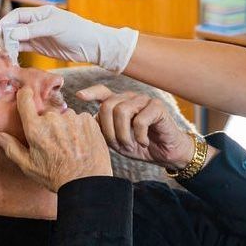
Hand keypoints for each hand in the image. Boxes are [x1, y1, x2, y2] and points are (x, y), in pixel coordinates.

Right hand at [0, 6, 138, 73]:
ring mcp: (38, 36)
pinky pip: (24, 48)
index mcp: (41, 13)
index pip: (17, 16)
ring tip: (5, 54)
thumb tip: (13, 32)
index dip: (5, 23)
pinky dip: (16, 51)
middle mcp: (37, 23)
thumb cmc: (77, 31)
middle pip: (15, 27)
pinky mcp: (41, 47)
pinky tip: (11, 57)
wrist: (92, 45)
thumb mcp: (55, 27)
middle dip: (6, 36)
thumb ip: (34, 30)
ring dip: (10, 45)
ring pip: (18, 38)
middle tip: (2, 47)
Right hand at [0, 87, 112, 191]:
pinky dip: (80, 128)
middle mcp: (54, 119)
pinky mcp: (89, 120)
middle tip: (54, 142)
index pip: (25, 100)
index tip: (26, 94)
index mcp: (35, 128)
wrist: (86, 182)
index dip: (25, 95)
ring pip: (65, 116)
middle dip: (48, 123)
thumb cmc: (55, 176)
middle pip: (48, 113)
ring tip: (69, 145)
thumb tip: (0, 136)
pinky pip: (80, 119)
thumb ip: (12, 148)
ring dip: (65, 126)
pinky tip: (81, 143)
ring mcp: (73, 118)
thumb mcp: (29, 166)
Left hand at [77, 85, 195, 170]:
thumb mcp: (117, 141)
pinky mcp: (157, 107)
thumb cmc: (141, 145)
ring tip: (131, 145)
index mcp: (119, 103)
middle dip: (108, 130)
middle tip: (118, 145)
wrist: (166, 153)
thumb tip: (87, 123)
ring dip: (123, 134)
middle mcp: (130, 98)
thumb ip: (103, 131)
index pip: (103, 92)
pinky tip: (144, 142)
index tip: (79, 96)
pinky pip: (140, 120)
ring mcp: (144, 100)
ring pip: (122, 111)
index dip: (91, 92)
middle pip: (108, 105)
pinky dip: (139, 136)